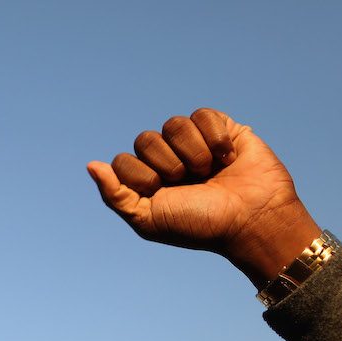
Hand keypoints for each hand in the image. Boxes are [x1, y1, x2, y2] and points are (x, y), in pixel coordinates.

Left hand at [87, 108, 320, 286]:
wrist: (251, 220)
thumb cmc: (200, 225)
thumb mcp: (149, 220)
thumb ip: (116, 195)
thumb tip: (91, 165)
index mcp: (149, 181)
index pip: (123, 161)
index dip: (142, 177)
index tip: (164, 194)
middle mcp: (169, 159)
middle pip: (145, 139)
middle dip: (168, 165)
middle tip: (191, 183)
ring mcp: (195, 143)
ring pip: (174, 124)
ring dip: (193, 152)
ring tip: (211, 171)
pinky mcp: (221, 128)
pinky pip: (202, 115)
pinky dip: (214, 137)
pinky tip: (228, 157)